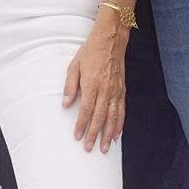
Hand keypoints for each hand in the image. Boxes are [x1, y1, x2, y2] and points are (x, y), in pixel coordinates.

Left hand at [63, 14, 126, 152]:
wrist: (110, 40)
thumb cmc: (90, 52)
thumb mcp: (74, 66)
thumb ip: (70, 86)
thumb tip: (65, 105)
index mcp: (92, 84)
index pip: (87, 110)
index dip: (81, 125)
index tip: (77, 136)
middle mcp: (106, 90)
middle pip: (100, 117)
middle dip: (94, 135)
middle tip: (89, 149)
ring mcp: (116, 91)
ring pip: (113, 117)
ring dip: (109, 134)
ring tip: (105, 148)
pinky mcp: (122, 90)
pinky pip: (122, 110)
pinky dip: (120, 124)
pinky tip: (117, 133)